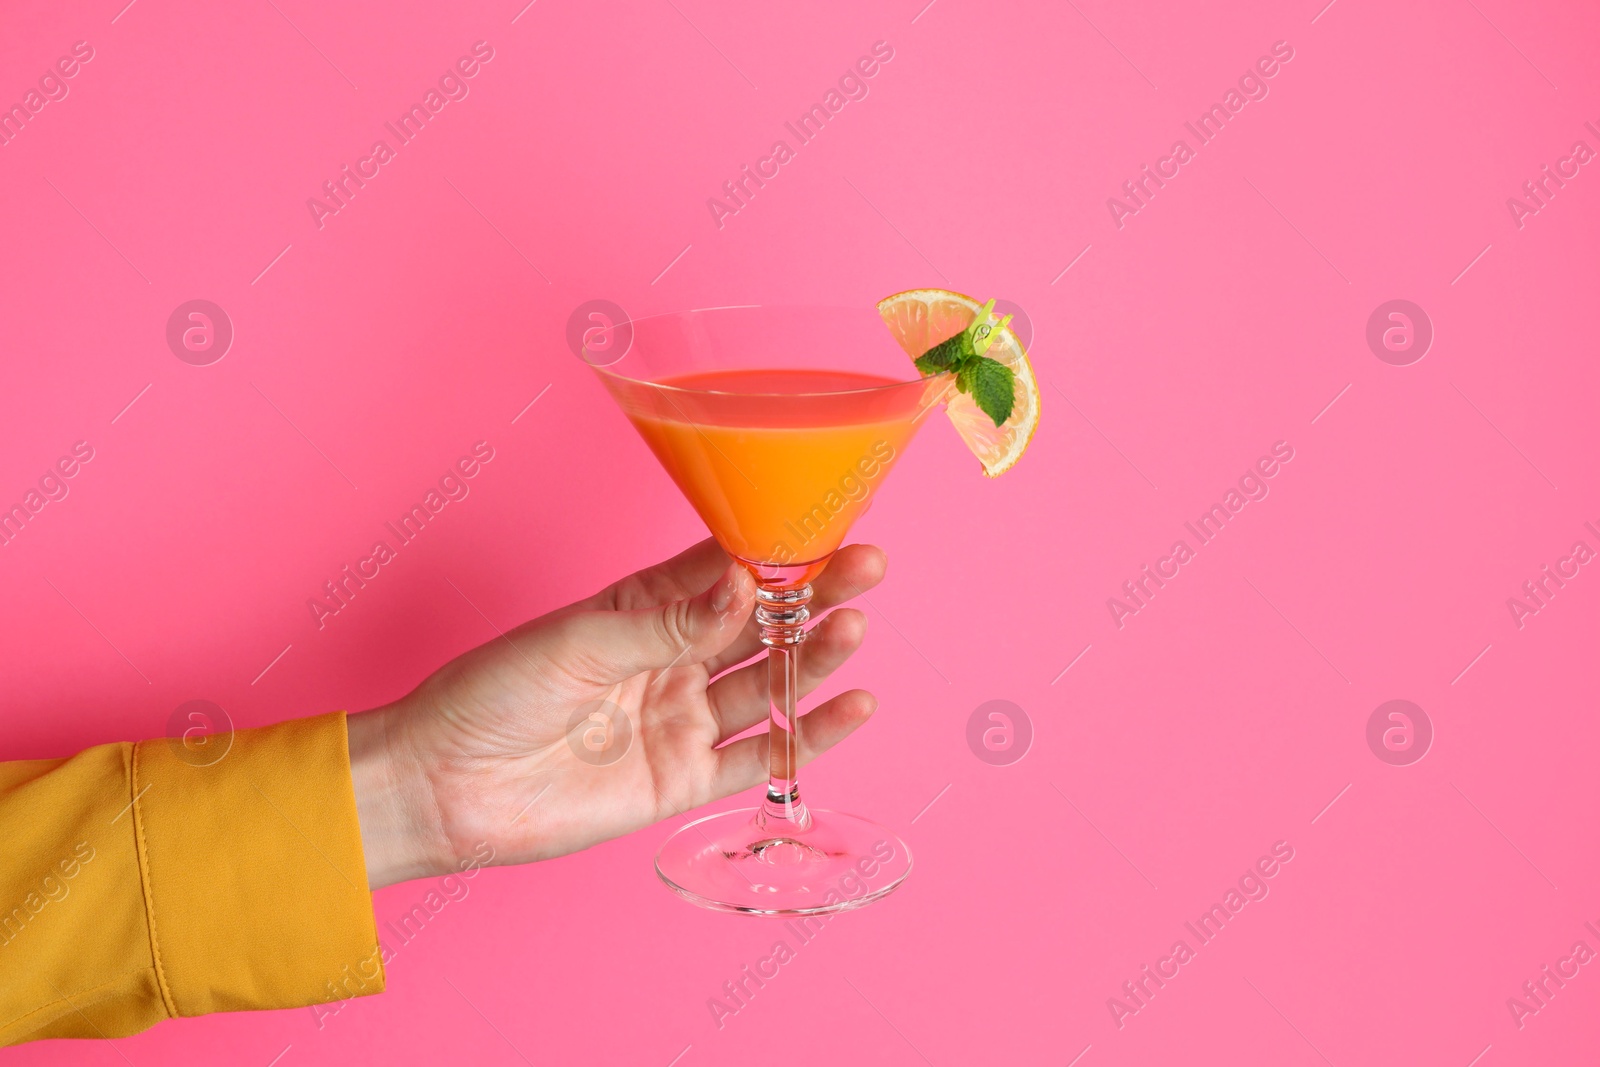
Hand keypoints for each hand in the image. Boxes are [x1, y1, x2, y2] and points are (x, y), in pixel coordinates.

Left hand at [347, 538, 887, 888]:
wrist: (443, 786)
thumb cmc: (492, 694)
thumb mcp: (581, 641)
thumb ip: (670, 624)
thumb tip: (746, 584)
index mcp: (642, 608)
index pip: (725, 569)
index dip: (778, 549)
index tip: (827, 527)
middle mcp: (672, 658)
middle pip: (760, 624)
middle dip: (815, 596)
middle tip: (866, 569)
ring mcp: (681, 719)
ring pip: (769, 683)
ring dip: (816, 656)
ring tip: (855, 630)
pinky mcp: (683, 779)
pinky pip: (759, 755)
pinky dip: (806, 735)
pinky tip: (848, 707)